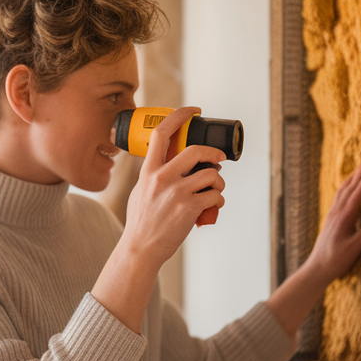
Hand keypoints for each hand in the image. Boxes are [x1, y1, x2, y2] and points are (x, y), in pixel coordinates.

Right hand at [122, 107, 226, 270]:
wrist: (140, 249)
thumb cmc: (141, 222)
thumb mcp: (140, 191)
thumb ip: (153, 176)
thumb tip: (171, 163)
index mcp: (148, 171)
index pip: (162, 133)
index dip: (180, 116)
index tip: (193, 111)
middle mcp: (162, 178)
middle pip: (196, 150)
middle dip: (214, 153)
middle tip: (220, 159)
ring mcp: (176, 193)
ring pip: (212, 175)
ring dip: (219, 183)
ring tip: (215, 191)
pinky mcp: (189, 208)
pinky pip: (215, 196)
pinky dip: (218, 200)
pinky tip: (213, 206)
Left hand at [305, 159, 360, 282]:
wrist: (317, 268)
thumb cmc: (336, 260)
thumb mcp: (354, 248)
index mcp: (344, 218)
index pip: (357, 193)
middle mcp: (336, 213)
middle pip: (349, 188)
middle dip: (360, 174)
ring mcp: (332, 216)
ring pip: (342, 192)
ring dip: (352, 179)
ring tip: (360, 169)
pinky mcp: (331, 220)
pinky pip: (338, 199)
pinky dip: (345, 189)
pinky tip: (347, 189)